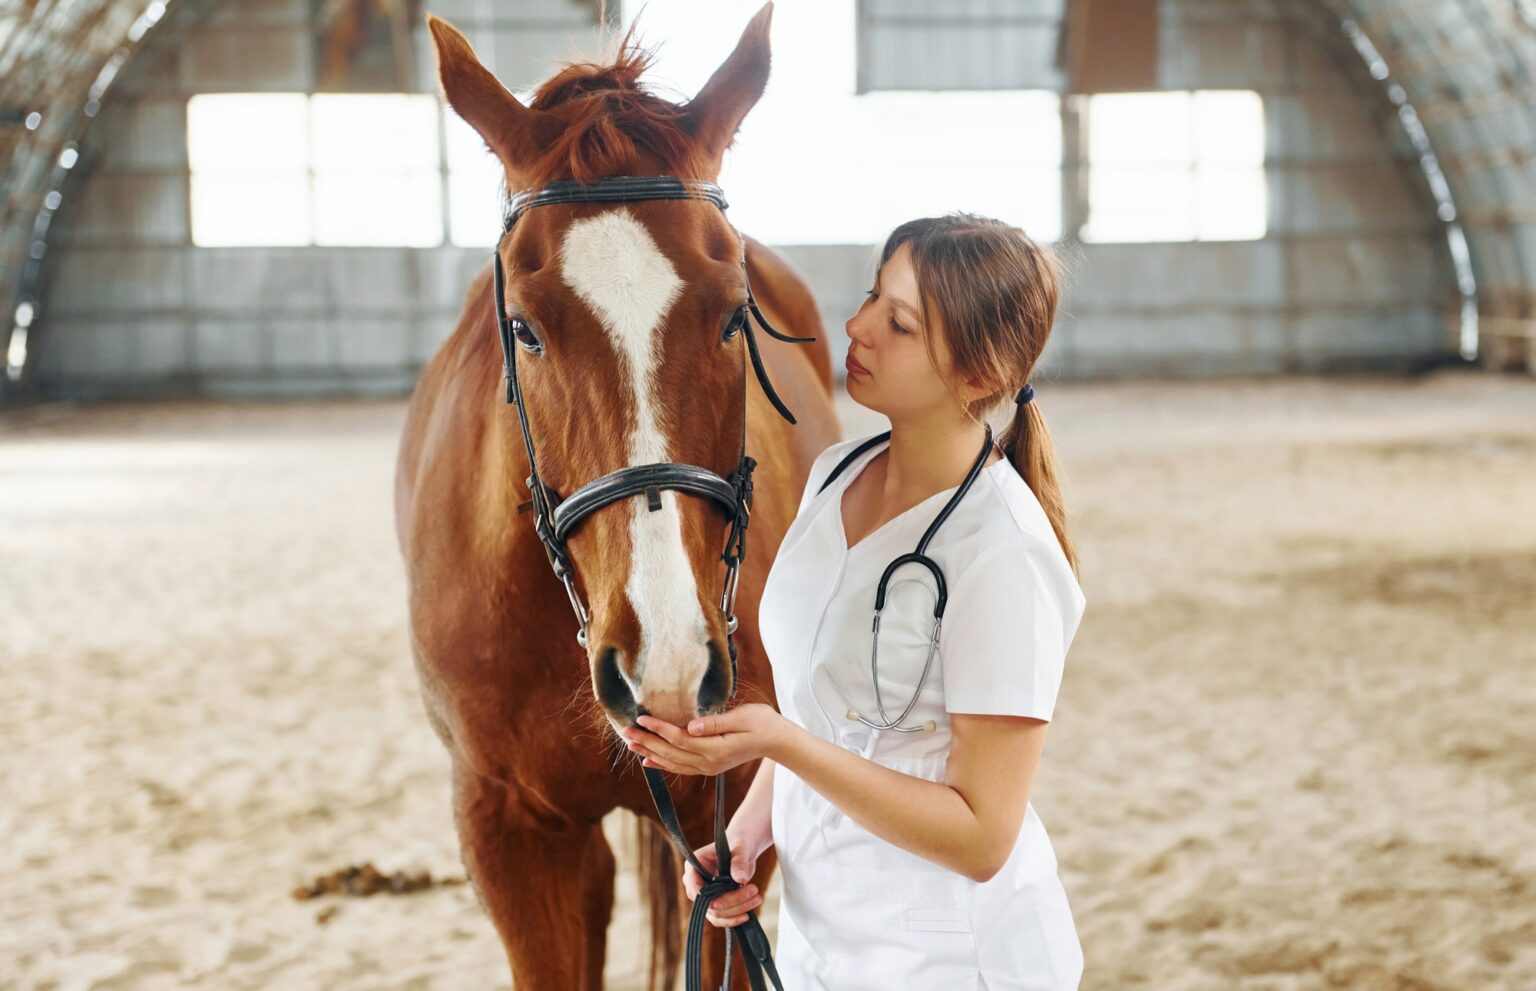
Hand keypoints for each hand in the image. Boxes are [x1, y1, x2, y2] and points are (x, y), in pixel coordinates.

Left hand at [619, 703, 784, 775]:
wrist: (776, 741)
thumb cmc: (762, 723)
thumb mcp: (742, 717)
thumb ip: (716, 723)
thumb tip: (691, 726)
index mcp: (715, 749)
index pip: (679, 739)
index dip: (658, 728)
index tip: (641, 717)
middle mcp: (708, 762)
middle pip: (670, 752)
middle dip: (646, 741)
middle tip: (624, 730)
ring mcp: (708, 767)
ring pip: (672, 762)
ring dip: (649, 752)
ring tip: (630, 743)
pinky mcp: (709, 766)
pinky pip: (680, 768)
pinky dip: (662, 764)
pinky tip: (648, 761)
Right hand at [683, 836, 763, 928]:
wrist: (743, 851)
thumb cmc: (738, 845)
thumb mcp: (740, 849)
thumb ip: (739, 862)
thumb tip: (741, 878)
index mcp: (693, 866)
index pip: (695, 889)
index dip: (712, 896)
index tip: (734, 891)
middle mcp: (695, 883)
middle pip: (708, 904)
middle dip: (733, 902)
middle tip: (754, 891)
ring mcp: (704, 895)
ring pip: (715, 914)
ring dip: (737, 911)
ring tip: (756, 898)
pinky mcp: (715, 903)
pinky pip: (720, 918)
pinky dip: (734, 918)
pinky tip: (748, 913)